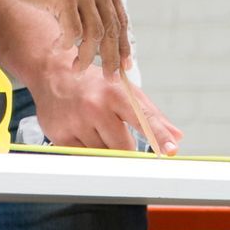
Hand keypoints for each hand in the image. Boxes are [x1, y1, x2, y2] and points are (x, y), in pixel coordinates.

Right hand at [0, 0, 129, 73]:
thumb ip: (91, 4)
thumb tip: (104, 39)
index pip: (121, 18)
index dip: (123, 45)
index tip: (124, 66)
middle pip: (112, 29)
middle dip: (112, 58)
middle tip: (109, 77)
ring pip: (94, 34)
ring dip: (86, 57)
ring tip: (77, 69)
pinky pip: (72, 32)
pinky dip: (66, 45)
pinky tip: (57, 47)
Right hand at [30, 57, 183, 153]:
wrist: (52, 74)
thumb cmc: (94, 83)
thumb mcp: (125, 90)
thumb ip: (151, 115)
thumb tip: (176, 136)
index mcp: (115, 93)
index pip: (142, 119)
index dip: (158, 136)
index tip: (170, 150)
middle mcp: (95, 107)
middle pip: (123, 147)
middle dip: (127, 148)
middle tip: (119, 135)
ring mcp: (76, 122)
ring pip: (103, 154)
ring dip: (105, 148)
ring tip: (96, 128)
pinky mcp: (60, 135)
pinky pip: (84, 156)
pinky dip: (88, 150)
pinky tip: (83, 133)